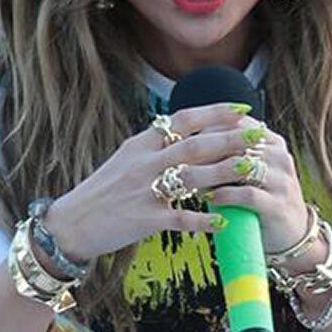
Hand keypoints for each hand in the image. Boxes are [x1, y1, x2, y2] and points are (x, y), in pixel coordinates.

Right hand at [44, 102, 256, 258]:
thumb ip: (157, 145)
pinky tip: (224, 220)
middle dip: (231, 139)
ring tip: (254, 170)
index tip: (244, 108)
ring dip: (226, 173)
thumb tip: (190, 130)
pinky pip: (180, 218)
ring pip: (192, 177)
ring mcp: (144, 190)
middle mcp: (144, 162)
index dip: (215, 112)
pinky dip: (203, 219)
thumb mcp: (128, 158)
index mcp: (142, 143)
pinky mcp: (144, 219)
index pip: (184, 119)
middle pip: (195, 145)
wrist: (71, 223)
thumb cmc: (104, 191)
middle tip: (260, 135)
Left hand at [184, 123, 311, 255]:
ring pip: (239, 167)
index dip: (206, 128)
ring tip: (185, 180)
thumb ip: (228, 155)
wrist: (291, 235)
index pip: (236, 123)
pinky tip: (207, 198)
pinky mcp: (278, 205)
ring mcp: (281, 180)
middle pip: (236, 143)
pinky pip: (247, 194)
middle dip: (203, 150)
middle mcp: (279, 157)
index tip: (181, 138)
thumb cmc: (261, 200)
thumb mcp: (249, 172)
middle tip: (175, 158)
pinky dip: (224, 195)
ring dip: (208, 173)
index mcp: (271, 142)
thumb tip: (184, 143)